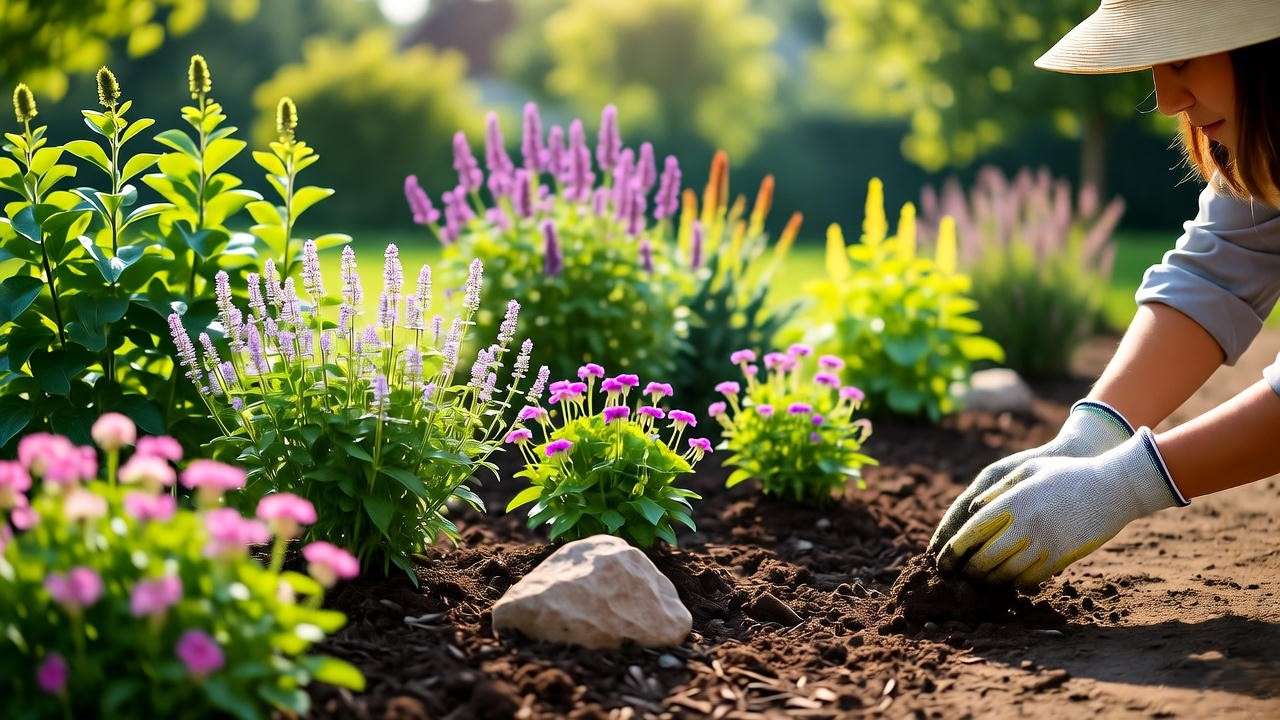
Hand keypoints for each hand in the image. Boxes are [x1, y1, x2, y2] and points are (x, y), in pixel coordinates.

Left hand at [937, 428, 1188, 587]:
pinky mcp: (1061, 558)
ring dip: (988, 579)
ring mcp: (1044, 544)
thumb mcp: (1029, 470)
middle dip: (967, 569)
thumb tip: (973, 510)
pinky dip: (1014, 582)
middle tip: (958, 573)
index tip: (943, 558)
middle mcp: (1025, 525)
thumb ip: (998, 490)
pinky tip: (1008, 579)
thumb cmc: (1068, 473)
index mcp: (1013, 502)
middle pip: (984, 557)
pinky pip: (1029, 578)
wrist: (1114, 487)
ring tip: (979, 579)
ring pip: (1005, 572)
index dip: (954, 549)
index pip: (972, 531)